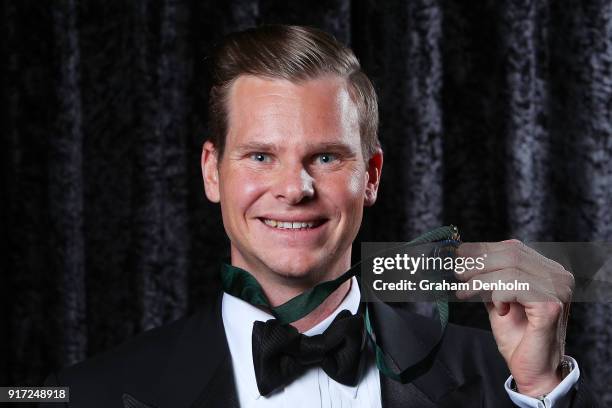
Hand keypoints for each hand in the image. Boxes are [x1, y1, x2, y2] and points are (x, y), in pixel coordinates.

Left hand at [455, 239, 573, 396]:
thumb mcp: (497, 298)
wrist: (532, 369)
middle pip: (511, 254)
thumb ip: (488, 278)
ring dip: (481, 280)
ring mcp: (558, 289)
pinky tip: (497, 309)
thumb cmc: (516, 335)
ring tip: (465, 291)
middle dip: (478, 262)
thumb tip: (463, 258)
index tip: (459, 254)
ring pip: (510, 269)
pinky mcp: (551, 304)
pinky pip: (514, 286)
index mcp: (548, 270)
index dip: (483, 249)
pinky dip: (498, 294)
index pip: (513, 248)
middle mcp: (558, 276)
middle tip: (457, 273)